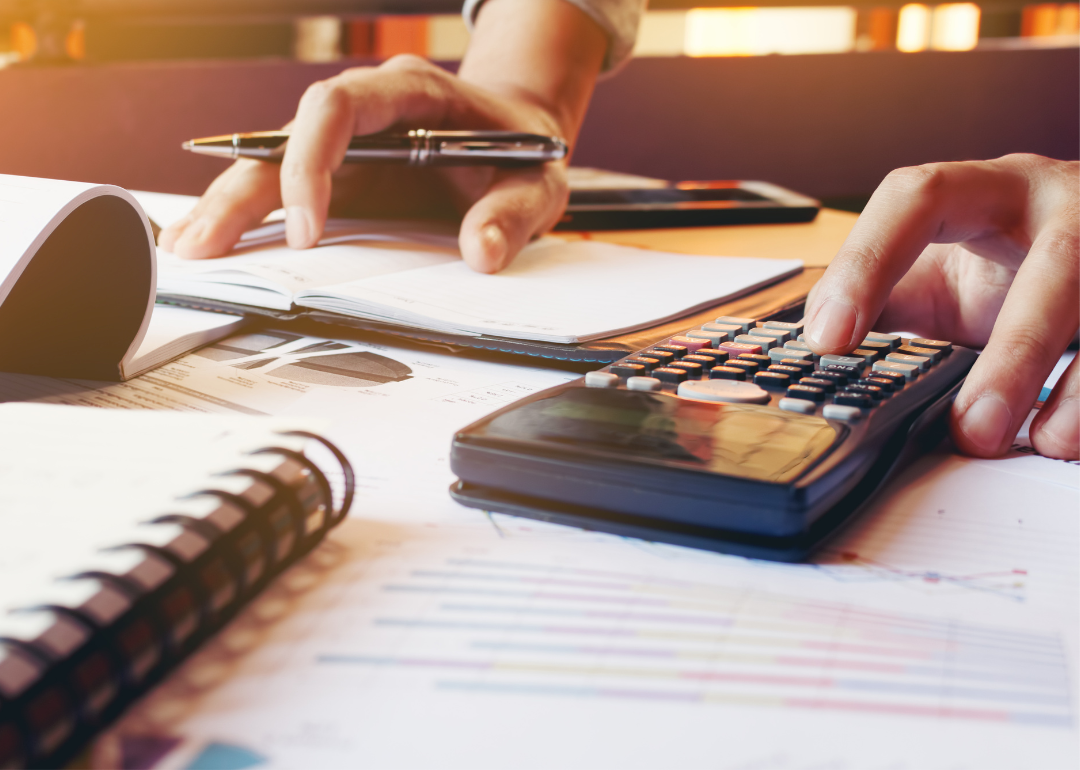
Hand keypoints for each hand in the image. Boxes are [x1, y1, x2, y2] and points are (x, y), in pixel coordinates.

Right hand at [159, 0, 605, 273]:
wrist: (518, 137)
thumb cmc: (522, 154)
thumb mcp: (536, 183)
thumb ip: (513, 214)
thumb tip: (481, 254)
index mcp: (410, 94)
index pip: (339, 105)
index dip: (311, 161)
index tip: (308, 229)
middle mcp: (367, 112)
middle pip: (286, 134)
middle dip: (243, 190)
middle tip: (205, 246)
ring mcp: (349, 142)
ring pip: (272, 159)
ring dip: (229, 203)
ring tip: (187, 250)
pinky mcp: (342, 172)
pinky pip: (284, 185)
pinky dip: (249, 212)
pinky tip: (213, 240)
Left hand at [803, 154, 1078, 458]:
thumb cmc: (1006, 259)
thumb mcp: (937, 272)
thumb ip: (884, 303)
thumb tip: (812, 353)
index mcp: (985, 192)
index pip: (918, 199)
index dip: (868, 264)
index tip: (828, 340)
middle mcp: (1059, 205)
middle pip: (1055, 266)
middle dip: (1015, 353)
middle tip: (971, 429)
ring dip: (1076, 386)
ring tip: (1040, 443)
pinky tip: (1063, 438)